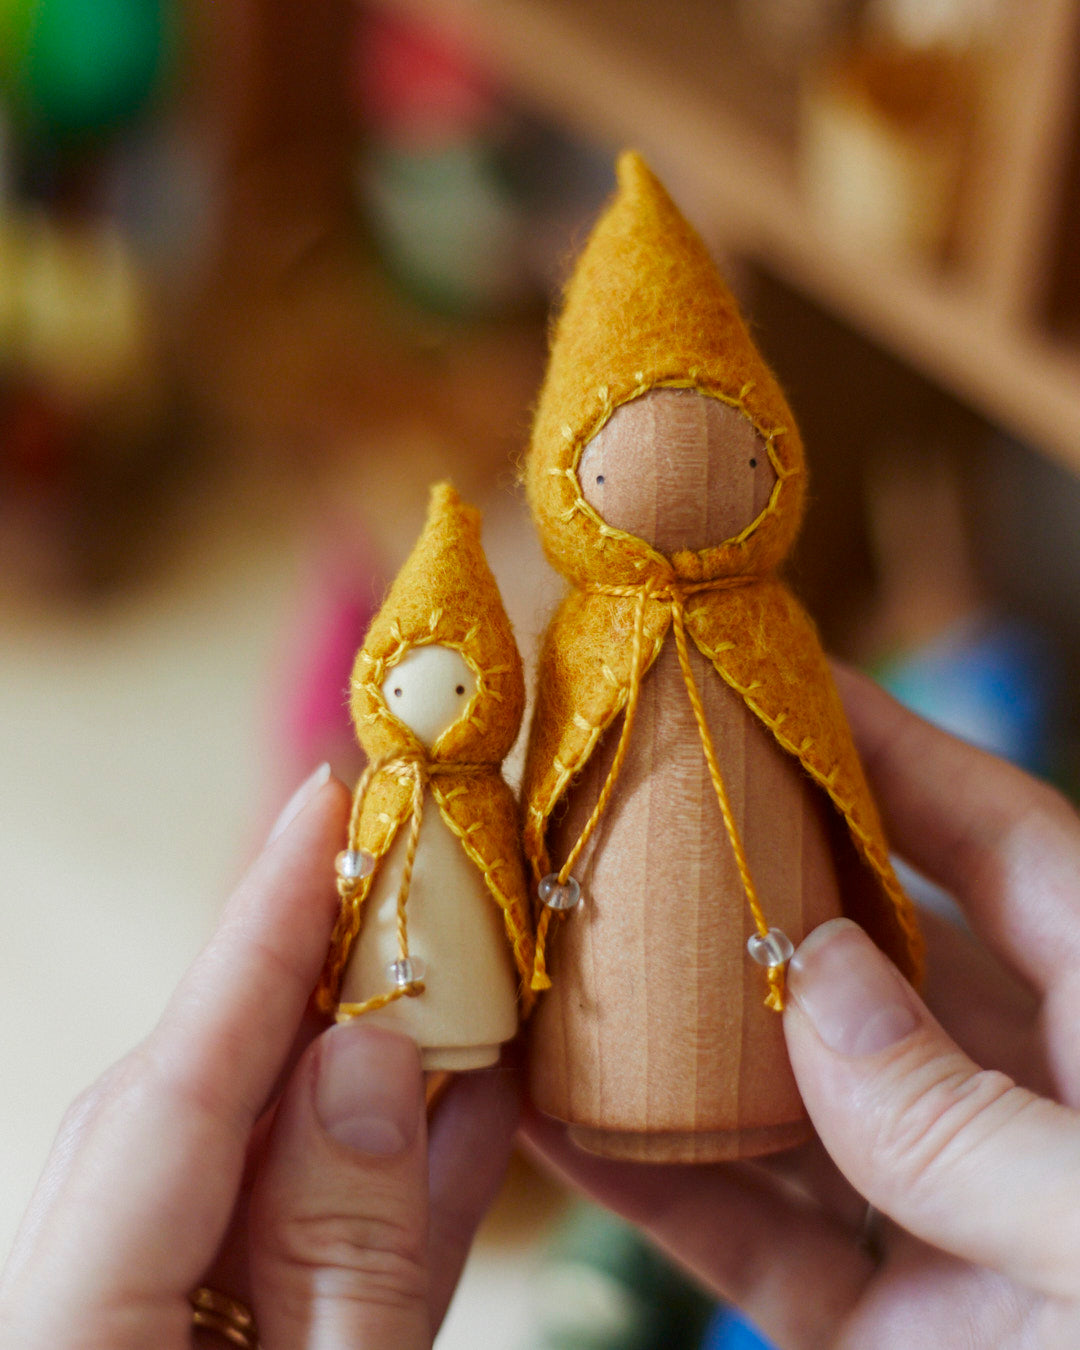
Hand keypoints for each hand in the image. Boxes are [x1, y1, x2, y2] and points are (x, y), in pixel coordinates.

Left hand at [0, 767, 518, 1348]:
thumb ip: (346, 1252)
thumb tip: (371, 1056)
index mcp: (70, 1337)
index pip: (175, 1088)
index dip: (260, 932)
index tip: (324, 802)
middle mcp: (80, 1314)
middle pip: (193, 1102)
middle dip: (313, 984)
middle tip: (412, 879)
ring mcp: (136, 1331)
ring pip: (244, 1161)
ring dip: (360, 1071)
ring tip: (454, 976)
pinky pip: (288, 1245)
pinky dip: (379, 1179)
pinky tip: (466, 1105)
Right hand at [523, 667, 1079, 1347]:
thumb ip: (975, 1120)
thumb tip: (817, 981)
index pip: (1003, 847)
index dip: (894, 751)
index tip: (783, 677)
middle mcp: (1030, 1111)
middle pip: (874, 952)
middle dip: (758, 875)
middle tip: (637, 797)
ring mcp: (947, 1220)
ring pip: (789, 1090)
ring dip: (673, 1026)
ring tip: (561, 939)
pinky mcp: (880, 1331)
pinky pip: (753, 1230)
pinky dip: (654, 1176)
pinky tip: (557, 1112)